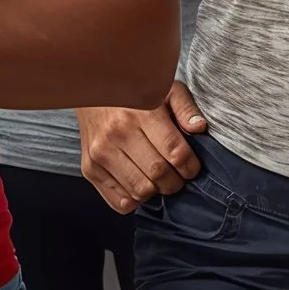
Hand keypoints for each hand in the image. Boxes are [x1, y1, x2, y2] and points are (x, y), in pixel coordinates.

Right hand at [77, 85, 207, 211]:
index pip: (176, 153)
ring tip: (155, 174)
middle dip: (175, 181)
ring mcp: (100, 152)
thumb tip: (199, 128)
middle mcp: (117, 132)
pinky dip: (134, 198)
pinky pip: (120, 203)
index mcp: (140, 110)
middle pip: (159, 175)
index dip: (190, 166)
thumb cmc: (131, 91)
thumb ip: (184, 107)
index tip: (191, 166)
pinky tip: (137, 179)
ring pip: (141, 192)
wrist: (90, 88)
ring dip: (155, 190)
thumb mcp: (162, 87)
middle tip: (175, 173)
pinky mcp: (89, 168)